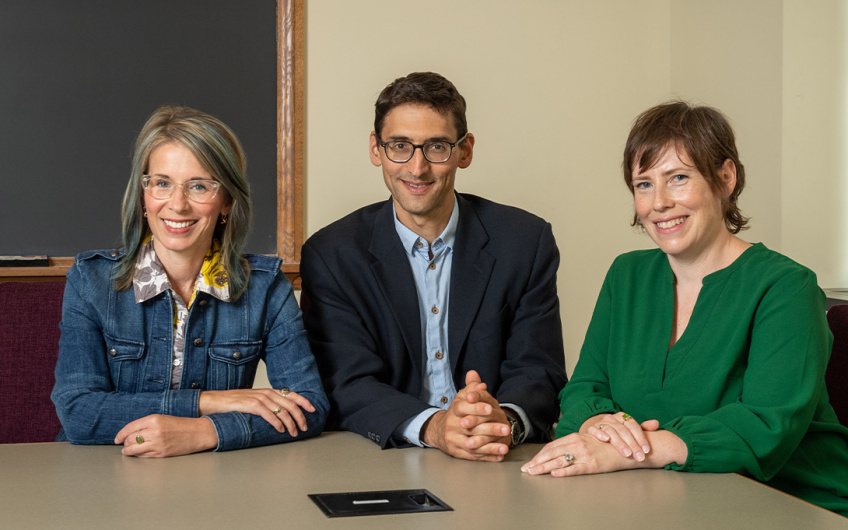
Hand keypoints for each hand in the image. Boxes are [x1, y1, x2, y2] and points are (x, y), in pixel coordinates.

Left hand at [115, 415, 217, 456]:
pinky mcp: (161, 454)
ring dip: (128, 451)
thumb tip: (131, 433)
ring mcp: (158, 444)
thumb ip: (147, 424)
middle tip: (124, 444)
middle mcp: (154, 431)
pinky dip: (138, 455)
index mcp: (154, 419)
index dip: (121, 434)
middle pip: (131, 439)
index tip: (117, 439)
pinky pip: (143, 456)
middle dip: (125, 442)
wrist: (197, 433)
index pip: (130, 427)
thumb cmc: (181, 425)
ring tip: (126, 451)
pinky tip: (137, 454)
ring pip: (134, 449)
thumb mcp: (163, 418)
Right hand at [198, 388, 315, 435]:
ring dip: (291, 423)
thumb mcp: (254, 401)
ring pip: (282, 410)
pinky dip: (277, 423)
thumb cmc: (234, 403)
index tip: (313, 410)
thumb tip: (281, 414)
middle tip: (304, 428)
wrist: (215, 401)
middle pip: (290, 404)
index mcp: (269, 391)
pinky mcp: (251, 405)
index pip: (291, 394)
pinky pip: (269, 414)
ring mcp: (259, 398)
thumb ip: (267, 404)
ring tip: (294, 432)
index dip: (304, 401)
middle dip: (300, 417)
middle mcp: (266, 393)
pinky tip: (281, 430)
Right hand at [422, 370, 510, 461]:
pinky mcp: (457, 453)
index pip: (463, 408)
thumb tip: (481, 384)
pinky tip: (499, 456)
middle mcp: (452, 426)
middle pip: (471, 428)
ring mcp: (454, 440)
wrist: (440, 430)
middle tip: (506, 429)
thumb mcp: (462, 398)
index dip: (476, 408)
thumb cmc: (457, 412)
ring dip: (491, 447)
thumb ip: (472, 388)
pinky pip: (473, 456)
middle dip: (490, 429)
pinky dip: (487, 457)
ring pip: (473, 445)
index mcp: (454, 410)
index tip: (490, 409)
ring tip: (505, 448)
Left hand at [521, 432, 633, 476]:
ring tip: (534, 473)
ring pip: (559, 460)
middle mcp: (577, 444)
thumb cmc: (607, 445)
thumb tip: (558, 451)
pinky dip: (564, 471)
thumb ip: (574, 444)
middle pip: (552, 453)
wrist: (627, 447)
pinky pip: (575, 468)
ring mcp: (584, 454)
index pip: (552, 446)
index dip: (539, 455)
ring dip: (544, 467)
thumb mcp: (588, 440)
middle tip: (526, 470)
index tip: (530, 462)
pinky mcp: (593, 464)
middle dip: (537, 462)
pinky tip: (554, 474)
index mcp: (575, 437)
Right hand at [581, 412, 658, 461]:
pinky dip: (600, 433)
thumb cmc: (618, 433)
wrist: (598, 429)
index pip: (634, 426)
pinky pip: (594, 429)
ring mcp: (601, 422)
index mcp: (623, 417)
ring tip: (627, 454)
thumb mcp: (630, 430)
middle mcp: (612, 418)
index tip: (646, 451)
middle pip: (624, 430)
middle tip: (639, 457)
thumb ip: (643, 428)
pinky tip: (606, 440)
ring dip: (620, 443)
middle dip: (633, 445)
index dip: (641, 438)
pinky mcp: (591, 428)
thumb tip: (656, 423)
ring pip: (611, 431)